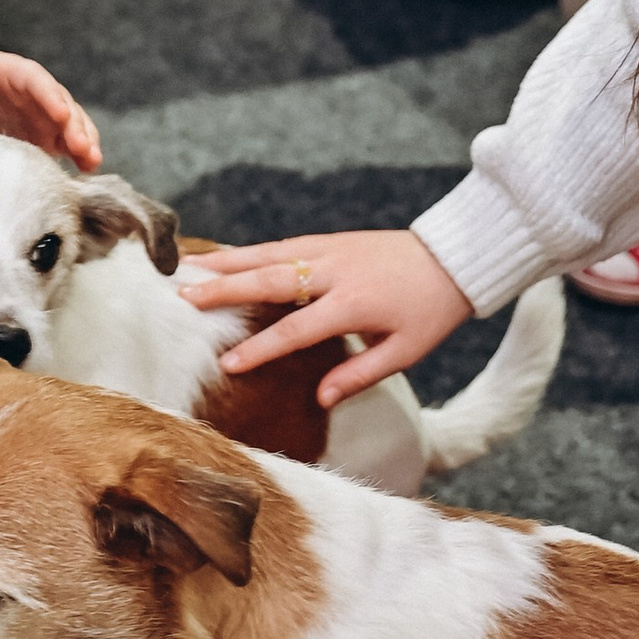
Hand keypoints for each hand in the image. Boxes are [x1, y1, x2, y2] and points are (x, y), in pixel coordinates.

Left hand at [0, 43, 101, 167]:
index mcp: (19, 74)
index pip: (39, 82)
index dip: (51, 98)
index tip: (61, 114)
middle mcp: (38, 93)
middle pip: (63, 105)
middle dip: (75, 126)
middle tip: (82, 147)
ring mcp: (43, 115)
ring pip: (71, 125)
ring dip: (84, 142)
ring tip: (92, 161)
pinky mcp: (43, 135)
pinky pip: (65, 144)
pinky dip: (78, 155)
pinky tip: (87, 170)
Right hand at [175, 225, 473, 410]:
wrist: (455, 258)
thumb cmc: (431, 310)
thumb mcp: (405, 352)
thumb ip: (359, 374)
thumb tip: (320, 398)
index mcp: (353, 304)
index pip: (296, 329)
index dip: (259, 348)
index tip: (225, 364)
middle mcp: (335, 272)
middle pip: (270, 280)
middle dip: (224, 290)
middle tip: (183, 298)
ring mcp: (330, 250)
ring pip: (268, 255)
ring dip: (226, 263)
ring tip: (186, 269)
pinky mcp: (330, 240)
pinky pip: (281, 245)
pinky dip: (249, 251)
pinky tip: (223, 258)